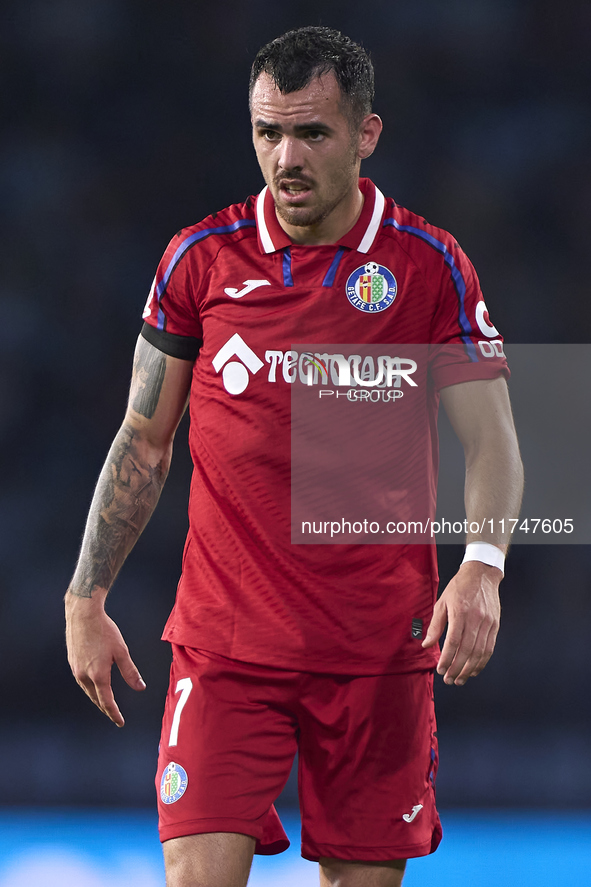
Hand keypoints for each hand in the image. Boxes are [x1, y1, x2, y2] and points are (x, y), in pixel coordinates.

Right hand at [65, 593, 145, 725]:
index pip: (107, 701)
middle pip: (96, 698)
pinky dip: (89, 687)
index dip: (114, 713)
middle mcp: (84, 675)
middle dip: (105, 708)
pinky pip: (81, 681)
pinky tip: (93, 684)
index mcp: (98, 675)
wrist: (82, 614)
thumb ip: (130, 672)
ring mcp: (76, 669)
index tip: (120, 722)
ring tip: (104, 703)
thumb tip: (140, 687)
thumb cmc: (104, 630)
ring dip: (97, 698)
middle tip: (114, 715)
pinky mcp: (72, 661)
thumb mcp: (121, 651)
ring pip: (87, 690)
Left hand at [422, 561, 501, 685]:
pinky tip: (473, 670)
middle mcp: (475, 619)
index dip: (447, 658)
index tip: (441, 670)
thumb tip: (427, 644)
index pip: (454, 642)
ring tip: (460, 679)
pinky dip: (482, 662)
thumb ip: (435, 626)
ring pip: (480, 652)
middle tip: (449, 679)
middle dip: (457, 668)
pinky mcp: (495, 625)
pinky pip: (489, 648)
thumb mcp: (442, 603)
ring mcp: (487, 623)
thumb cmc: (459, 588)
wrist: (482, 574)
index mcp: (460, 612)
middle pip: (467, 651)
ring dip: (469, 669)